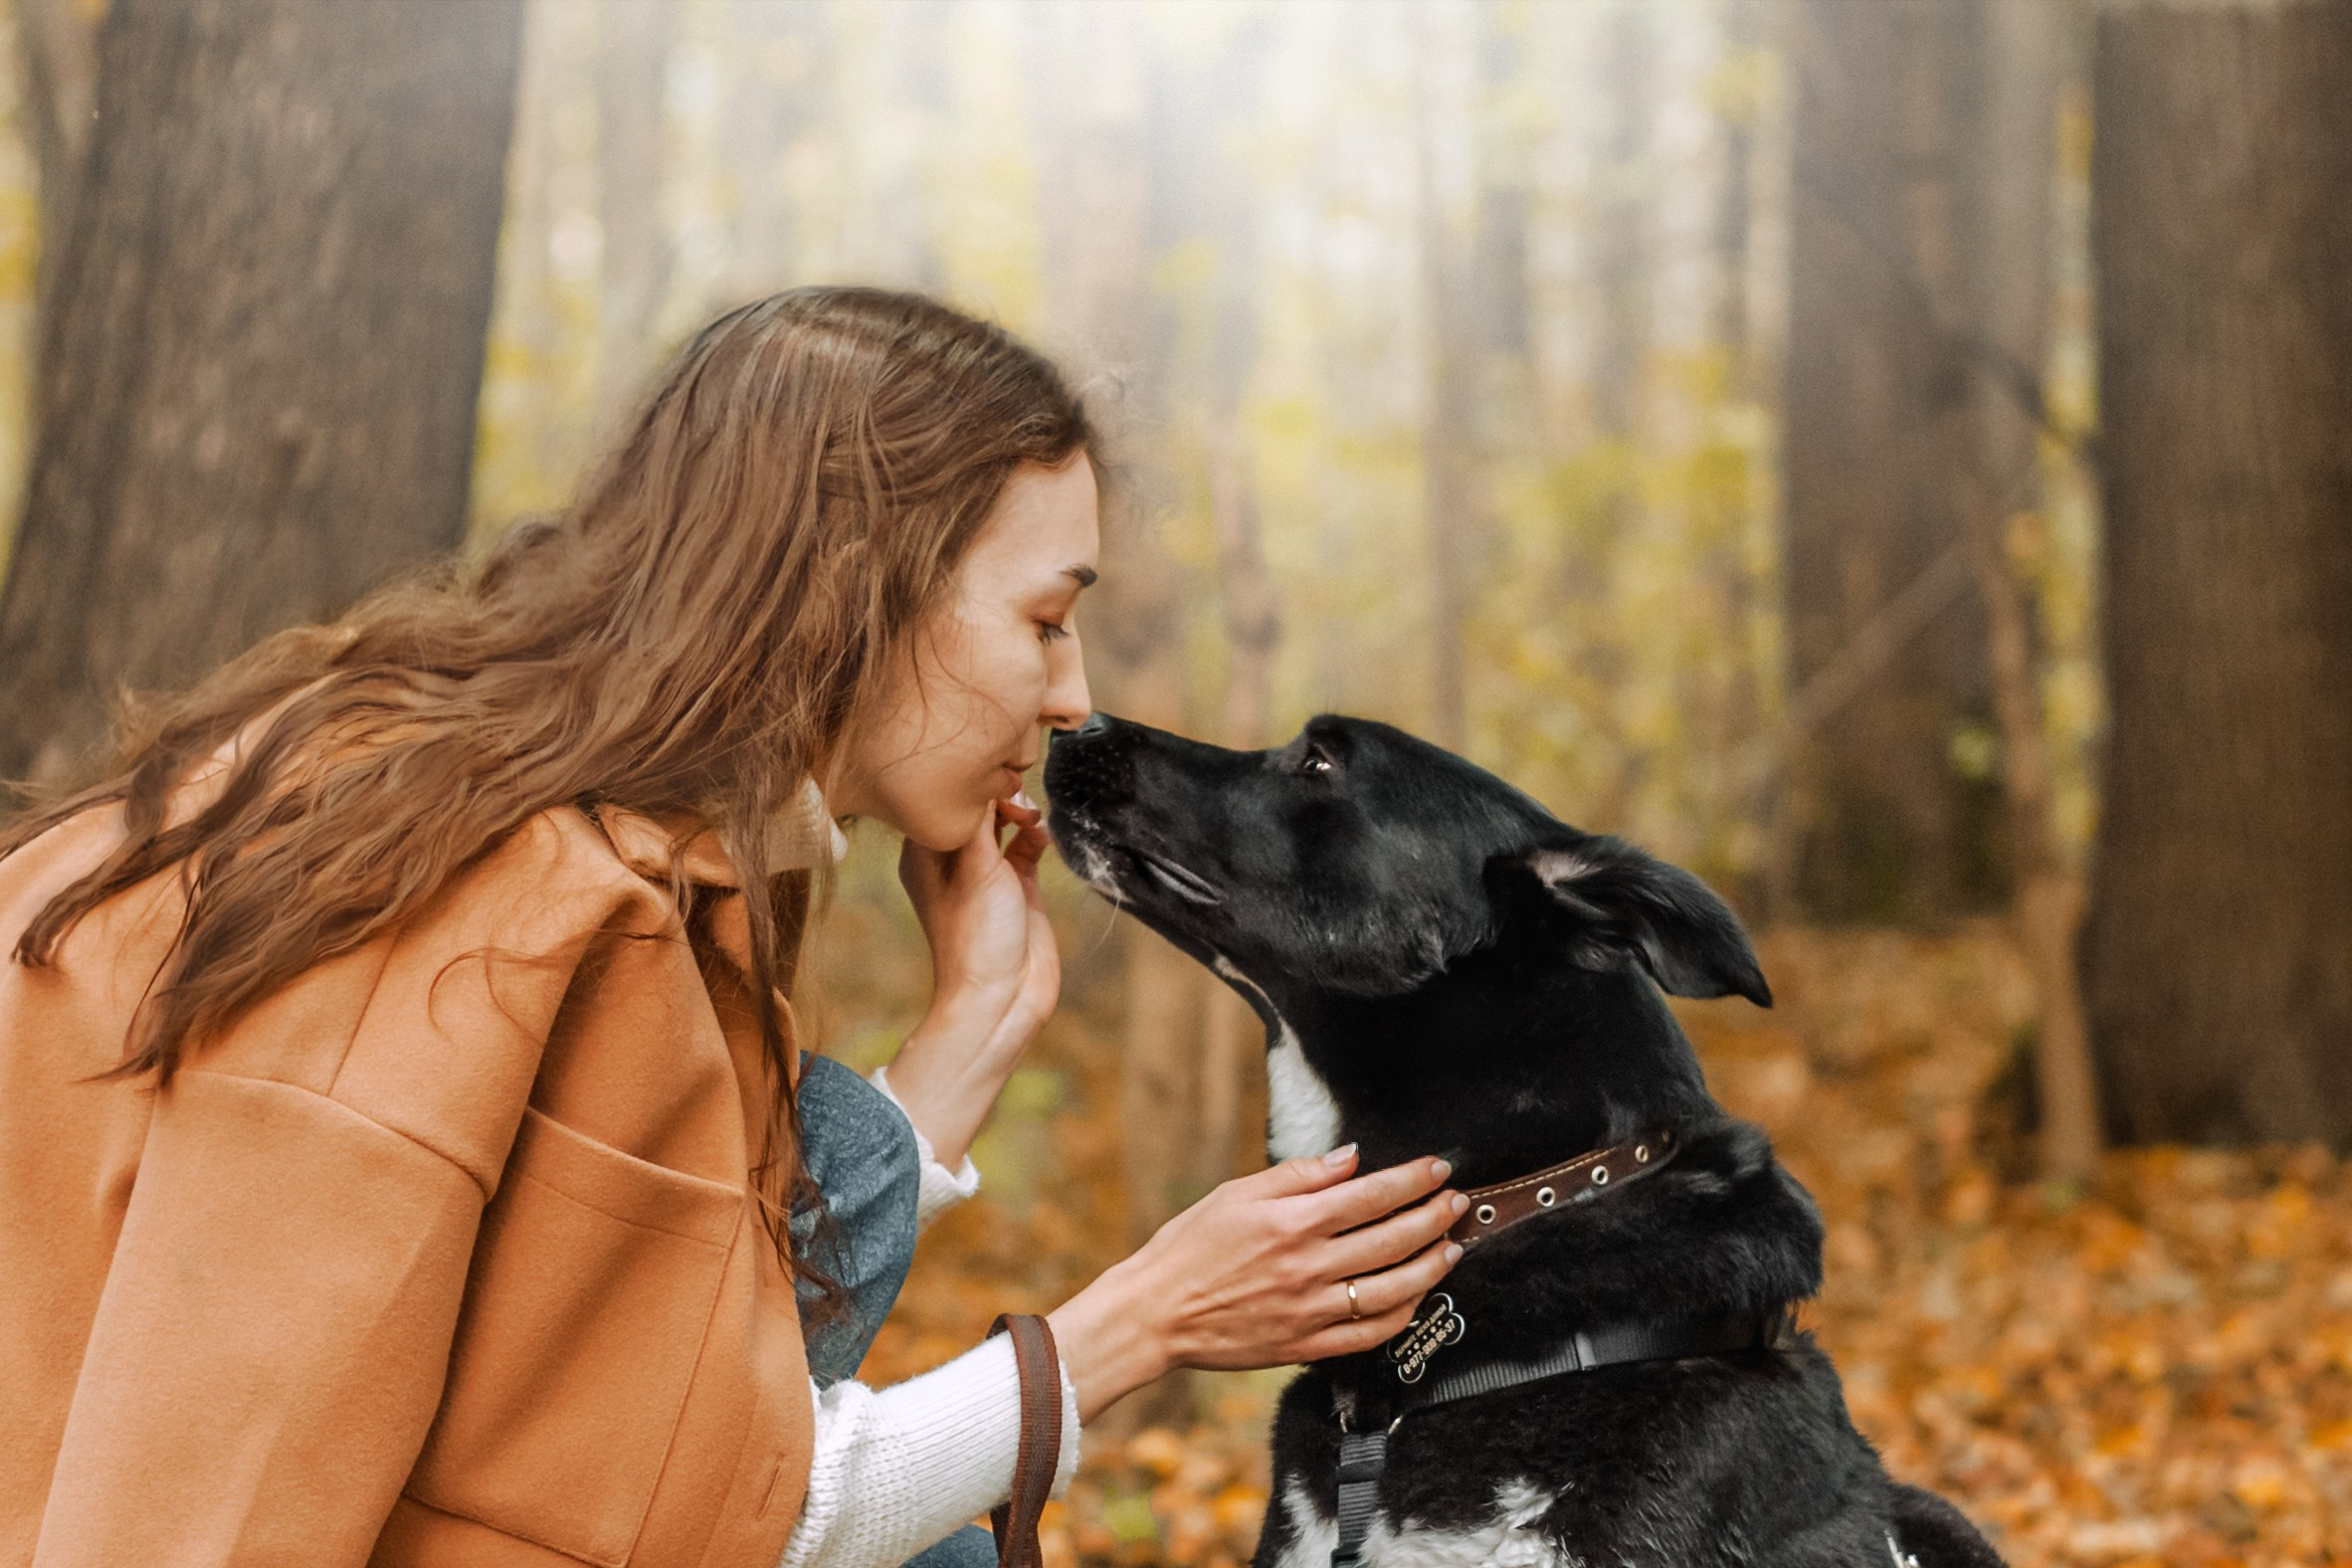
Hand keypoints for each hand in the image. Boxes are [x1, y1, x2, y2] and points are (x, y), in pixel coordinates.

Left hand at [885, 792, 1056, 1167]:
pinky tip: (1041, 838)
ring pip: (1004, 820)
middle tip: (1014, 798)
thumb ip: (979, 817)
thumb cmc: (976, 935)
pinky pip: (1026, 843)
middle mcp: (953, 859)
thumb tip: (984, 774)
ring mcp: (987, 871)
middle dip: (998, 792)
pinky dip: (1036, 835)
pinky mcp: (1018, 885)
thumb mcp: (974, 865)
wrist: (1004, 996)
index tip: (990, 775)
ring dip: (1020, 811)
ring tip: (1029, 818)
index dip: (966, 780)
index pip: (940, 797)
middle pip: (974, 804)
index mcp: (924, 853)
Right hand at [1047, 1146, 1466, 1422]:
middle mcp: (1308, 1267)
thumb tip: (1350, 1158)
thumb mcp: (1237, 1194)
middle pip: (1392, 1239)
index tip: (1437, 1169)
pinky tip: (1416, 1298)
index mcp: (1291, 1223)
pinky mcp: (1306, 1345)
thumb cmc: (1189, 1247)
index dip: (1412, 1180)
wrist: (1156, 1313)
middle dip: (1433, 1217)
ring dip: (1430, 1266)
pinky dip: (1401, 1315)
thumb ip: (1298, 1175)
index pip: (1371, 1195)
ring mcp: (1310, 1311)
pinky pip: (1368, 1334)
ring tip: (1451, 1248)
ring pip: (1392, 1289)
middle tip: (1455, 1203)